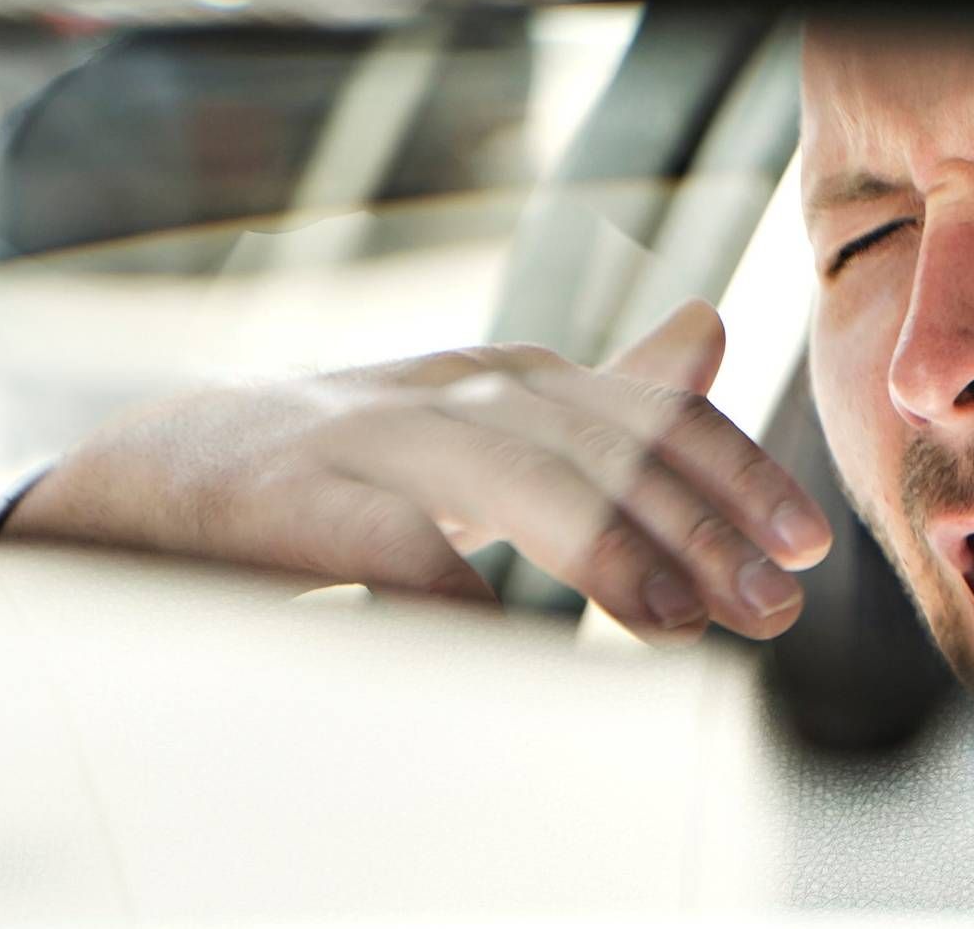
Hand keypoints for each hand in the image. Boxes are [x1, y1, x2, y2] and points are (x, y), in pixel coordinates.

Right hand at [1, 300, 832, 641]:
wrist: (165, 473)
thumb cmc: (353, 462)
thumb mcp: (486, 415)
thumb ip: (599, 392)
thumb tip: (711, 330)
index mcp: (507, 381)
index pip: (647, 414)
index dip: (736, 474)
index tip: (808, 547)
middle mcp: (454, 393)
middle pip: (599, 444)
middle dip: (698, 524)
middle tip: (770, 605)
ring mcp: (373, 438)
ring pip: (511, 474)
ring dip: (606, 547)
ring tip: (677, 619)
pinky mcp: (296, 497)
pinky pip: (389, 541)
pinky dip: (454, 590)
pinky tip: (510, 643)